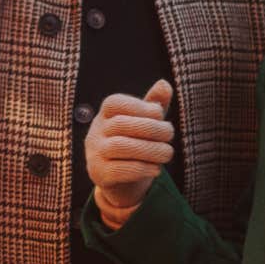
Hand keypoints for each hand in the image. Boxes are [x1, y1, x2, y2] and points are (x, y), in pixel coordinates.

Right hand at [85, 80, 173, 228]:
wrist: (122, 180)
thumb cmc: (136, 142)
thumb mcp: (145, 121)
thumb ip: (154, 103)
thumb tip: (165, 84)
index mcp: (105, 114)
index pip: (116, 103)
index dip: (140, 106)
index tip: (160, 114)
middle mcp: (95, 131)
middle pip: (120, 124)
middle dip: (151, 128)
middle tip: (169, 134)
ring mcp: (94, 153)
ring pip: (120, 147)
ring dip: (149, 149)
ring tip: (167, 153)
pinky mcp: (99, 174)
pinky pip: (119, 169)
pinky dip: (142, 168)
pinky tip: (157, 169)